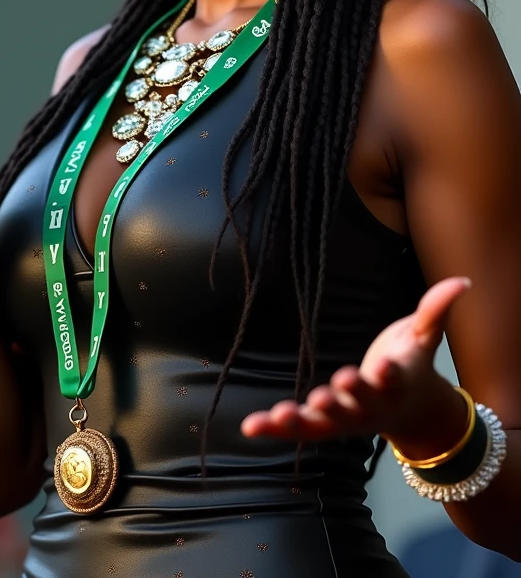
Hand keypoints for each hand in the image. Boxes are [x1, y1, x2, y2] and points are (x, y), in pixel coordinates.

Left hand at [241, 276, 470, 444]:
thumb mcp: (423, 337)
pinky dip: (275, 428)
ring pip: (325, 424)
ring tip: (282, 413)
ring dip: (304, 419)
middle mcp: (371, 407)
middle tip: (332, 389)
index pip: (394, 380)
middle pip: (360, 405)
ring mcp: (347, 419)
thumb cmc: (412, 365)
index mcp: (396, 384)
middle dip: (347, 397)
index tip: (382, 365)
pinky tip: (250, 426)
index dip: (388, 374)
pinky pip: (299, 428)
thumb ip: (436, 310)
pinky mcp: (324, 423)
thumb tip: (460, 282)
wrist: (411, 411)